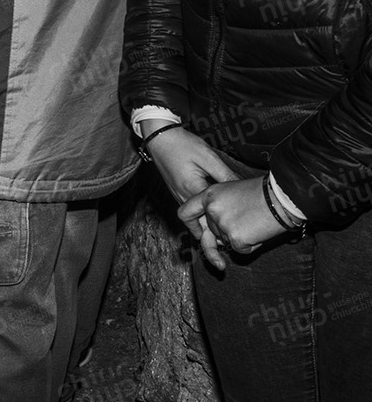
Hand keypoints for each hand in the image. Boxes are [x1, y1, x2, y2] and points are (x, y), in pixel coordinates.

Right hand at [146, 127, 241, 268]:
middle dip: (208, 248)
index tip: (231, 250)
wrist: (158, 137)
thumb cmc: (183, 144)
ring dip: (206, 237)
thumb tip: (243, 190)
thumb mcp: (208, 157)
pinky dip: (200, 225)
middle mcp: (182, 196)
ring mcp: (177, 195)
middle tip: (219, 264)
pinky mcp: (177, 191)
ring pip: (193, 223)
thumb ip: (224, 175)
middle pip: (197, 229)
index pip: (207, 220)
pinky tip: (212, 228)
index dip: (221, 236)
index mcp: (191, 189)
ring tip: (219, 252)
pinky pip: (190, 214)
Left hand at [179, 177, 286, 270]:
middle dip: (228, 230)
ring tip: (256, 221)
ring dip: (241, 237)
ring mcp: (222, 225)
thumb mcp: (233, 190)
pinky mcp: (235, 239)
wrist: (284, 199)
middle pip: (212, 231)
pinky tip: (260, 230)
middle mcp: (211, 210)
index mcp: (209, 195)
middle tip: (249, 218)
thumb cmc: (264, 193)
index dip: (190, 224)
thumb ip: (219, 205)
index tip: (198, 232)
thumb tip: (213, 225)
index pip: (185, 212)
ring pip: (226, 241)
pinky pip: (240, 250)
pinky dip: (251, 245)